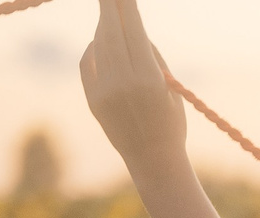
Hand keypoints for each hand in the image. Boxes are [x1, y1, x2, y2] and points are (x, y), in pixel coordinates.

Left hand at [79, 0, 184, 170]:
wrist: (153, 160)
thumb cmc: (170, 121)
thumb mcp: (170, 87)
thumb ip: (151, 56)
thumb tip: (131, 28)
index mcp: (149, 79)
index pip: (133, 30)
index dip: (126, 6)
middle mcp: (124, 83)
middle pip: (112, 32)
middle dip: (110, 7)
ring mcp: (105, 92)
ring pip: (99, 45)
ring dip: (103, 25)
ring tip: (107, 11)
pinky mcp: (93, 101)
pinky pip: (88, 64)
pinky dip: (93, 48)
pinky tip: (99, 40)